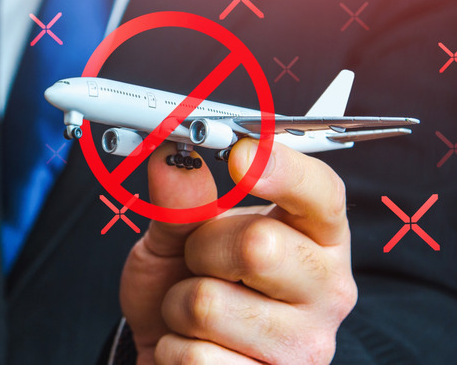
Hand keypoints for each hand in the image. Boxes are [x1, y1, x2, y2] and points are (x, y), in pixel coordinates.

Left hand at [119, 139, 356, 363]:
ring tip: (192, 311)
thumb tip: (172, 160)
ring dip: (177, 305)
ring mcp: (306, 345)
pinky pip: (195, 357)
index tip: (241, 153)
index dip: (283, 169)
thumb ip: (179, 201)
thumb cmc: (183, 285)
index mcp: (314, 236)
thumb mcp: (176, 237)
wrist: (170, 353)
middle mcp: (325, 288)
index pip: (321, 193)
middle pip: (258, 245)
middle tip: (197, 262)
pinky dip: (173, 349)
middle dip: (201, 249)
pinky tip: (193, 347)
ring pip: (209, 304)